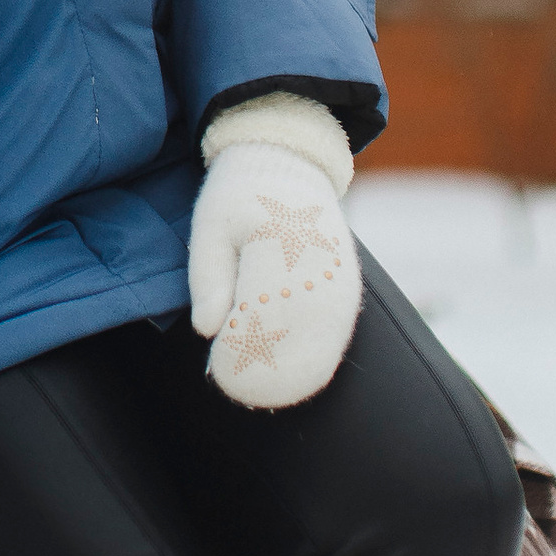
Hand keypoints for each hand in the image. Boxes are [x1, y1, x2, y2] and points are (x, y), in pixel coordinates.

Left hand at [187, 95, 361, 409]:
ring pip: (323, 343)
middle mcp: (318, 263)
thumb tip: (208, 329)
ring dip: (293, 373)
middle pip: (297, 337)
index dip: (240, 349)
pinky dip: (313, 361)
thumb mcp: (209, 225)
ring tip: (260, 391)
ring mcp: (339, 278)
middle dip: (265, 370)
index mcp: (280, 240)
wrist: (286, 165)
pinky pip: (336, 337)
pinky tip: (292, 380)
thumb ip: (208, 277)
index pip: (261, 312)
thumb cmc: (236, 197)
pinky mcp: (347, 289)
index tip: (217, 369)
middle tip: (231, 385)